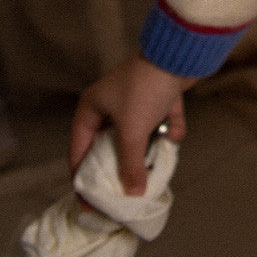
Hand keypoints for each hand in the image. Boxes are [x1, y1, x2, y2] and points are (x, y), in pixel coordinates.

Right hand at [69, 51, 193, 193]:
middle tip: (127, 191)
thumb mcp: (132, 132)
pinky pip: (161, 121)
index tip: (89, 203)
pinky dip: (169, 128)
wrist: (177, 53)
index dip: (83, 178)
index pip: (79, 150)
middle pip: (111, 145)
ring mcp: (136, 99)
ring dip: (149, 147)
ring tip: (154, 166)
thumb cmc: (144, 89)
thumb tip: (133, 194)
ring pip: (139, 135)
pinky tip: (175, 132)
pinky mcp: (159, 95)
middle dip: (122, 166)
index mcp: (92, 108)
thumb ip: (130, 165)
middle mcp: (110, 103)